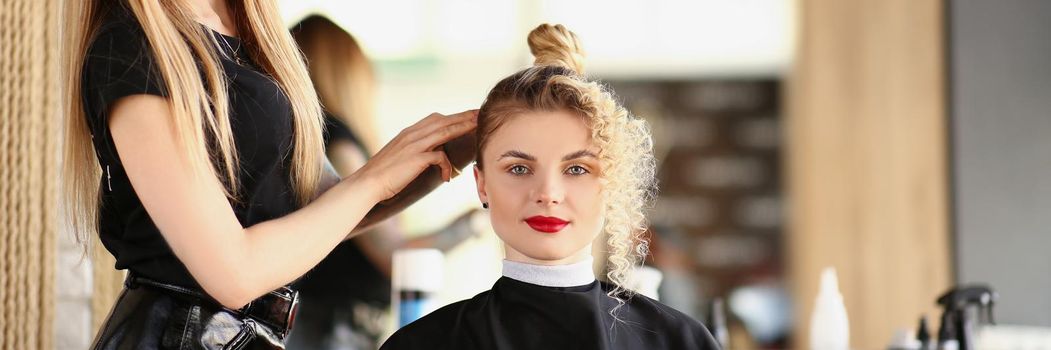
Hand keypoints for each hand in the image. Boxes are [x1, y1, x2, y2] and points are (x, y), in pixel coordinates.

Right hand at [350, 110, 477, 201]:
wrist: (368, 183)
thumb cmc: (384, 175)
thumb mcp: (400, 156)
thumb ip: (415, 150)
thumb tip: (431, 153)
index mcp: (409, 133)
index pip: (435, 119)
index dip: (452, 116)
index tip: (468, 115)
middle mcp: (412, 135)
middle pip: (443, 121)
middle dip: (463, 117)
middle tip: (480, 114)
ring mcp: (414, 145)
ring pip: (444, 132)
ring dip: (462, 129)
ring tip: (477, 128)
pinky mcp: (416, 158)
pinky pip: (439, 156)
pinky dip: (447, 166)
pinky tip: (447, 178)